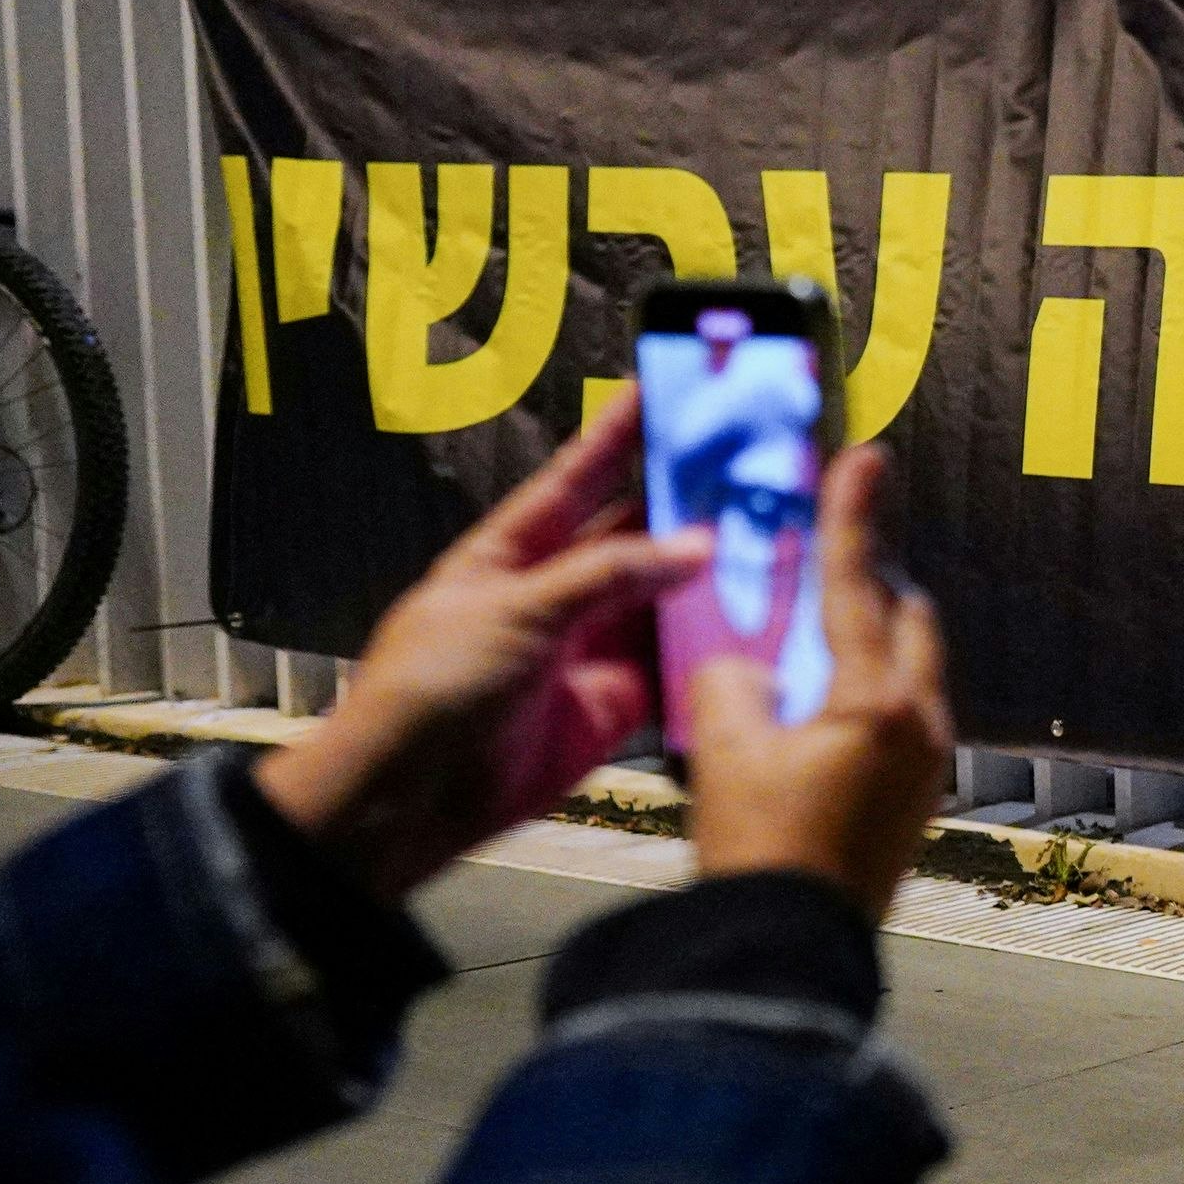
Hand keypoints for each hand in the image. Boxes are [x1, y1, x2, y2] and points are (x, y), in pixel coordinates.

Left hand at [257, 386, 707, 900]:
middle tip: (748, 473)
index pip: (576, 478)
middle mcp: (559, 592)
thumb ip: (606, 575)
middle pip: (635, 536)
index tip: (659, 389)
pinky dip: (714, 647)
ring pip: (665, 598)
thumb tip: (691, 546)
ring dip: (711, 577)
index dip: (617, 435)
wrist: (415, 793)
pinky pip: (675, 663)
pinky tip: (755, 622)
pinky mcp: (617, 701)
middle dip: (688, 507)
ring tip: (769, 541)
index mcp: (514, 551)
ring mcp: (590, 647)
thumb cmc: (429, 689)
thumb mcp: (515, 610)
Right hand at [683, 444, 953, 920]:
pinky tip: (823, 701)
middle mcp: (921, 726)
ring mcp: (930, 765)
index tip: (865, 458)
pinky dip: (871, 686)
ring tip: (816, 629)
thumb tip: (748, 667)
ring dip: (872, 637)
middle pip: (908, 619)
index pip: (859, 585)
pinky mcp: (919, 797)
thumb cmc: (757, 853)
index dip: (853, 515)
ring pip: (912, 668)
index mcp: (874, 703)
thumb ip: (731, 680)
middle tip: (827, 554)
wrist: (790, 948)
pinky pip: (905, 713)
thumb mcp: (723, 750)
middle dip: (870, 580)